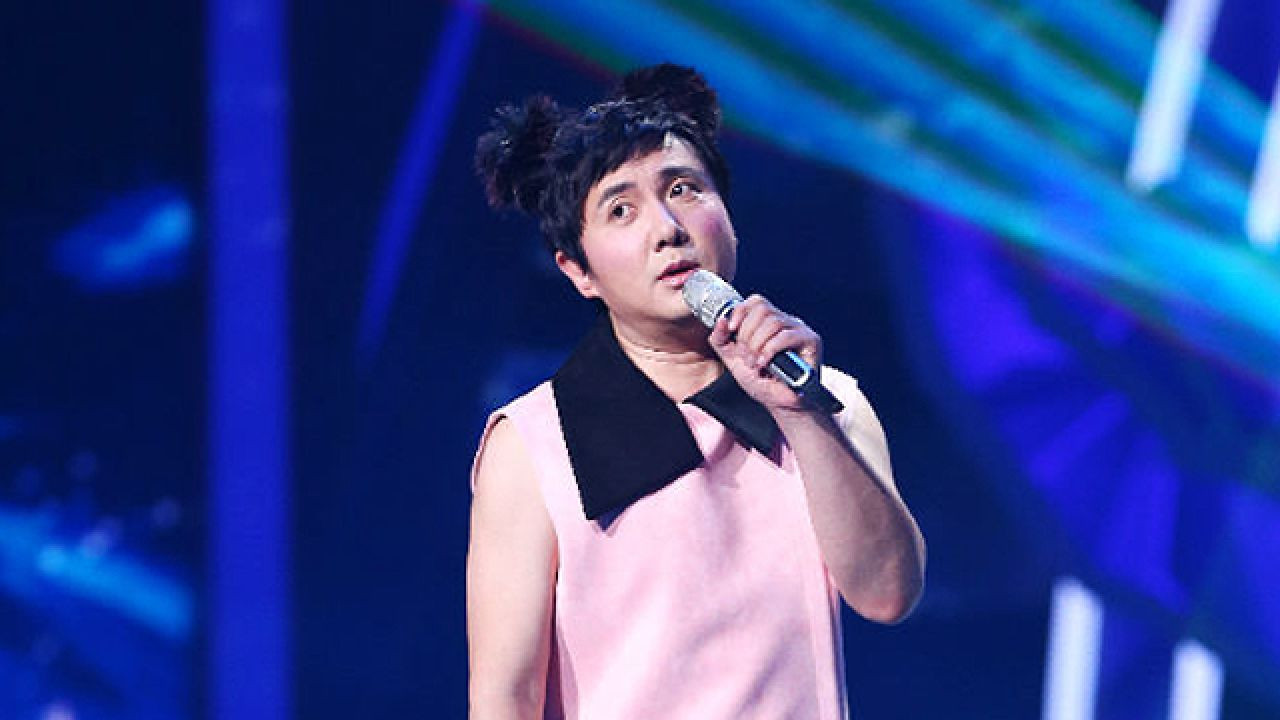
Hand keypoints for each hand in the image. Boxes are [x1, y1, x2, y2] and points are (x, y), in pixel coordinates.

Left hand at [708, 294, 822, 414]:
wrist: (780, 403)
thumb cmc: (762, 382)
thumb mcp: (733, 360)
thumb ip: (721, 340)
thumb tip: (721, 320)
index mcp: (768, 322)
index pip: (756, 301)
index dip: (741, 312)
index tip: (731, 329)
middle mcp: (785, 322)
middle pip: (762, 309)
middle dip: (748, 333)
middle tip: (747, 355)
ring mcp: (799, 329)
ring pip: (773, 322)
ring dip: (758, 344)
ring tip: (756, 362)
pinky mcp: (810, 341)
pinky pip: (786, 336)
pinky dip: (770, 350)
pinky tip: (765, 363)